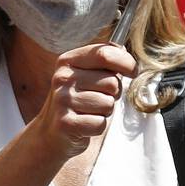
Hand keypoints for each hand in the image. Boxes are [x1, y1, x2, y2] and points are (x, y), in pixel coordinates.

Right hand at [33, 43, 136, 158]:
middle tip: (98, 98)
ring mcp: (62, 100)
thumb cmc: (77, 100)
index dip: (126, 63)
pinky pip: (100, 123)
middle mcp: (63, 78)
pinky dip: (98, 126)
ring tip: (89, 111)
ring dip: (105, 111)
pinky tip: (85, 125)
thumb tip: (125, 53)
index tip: (132, 71)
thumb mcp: (86, 75)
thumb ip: (105, 62)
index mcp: (68, 61)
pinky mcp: (65, 123)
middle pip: (112, 82)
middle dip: (113, 94)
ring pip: (108, 104)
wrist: (52, 131)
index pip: (105, 54)